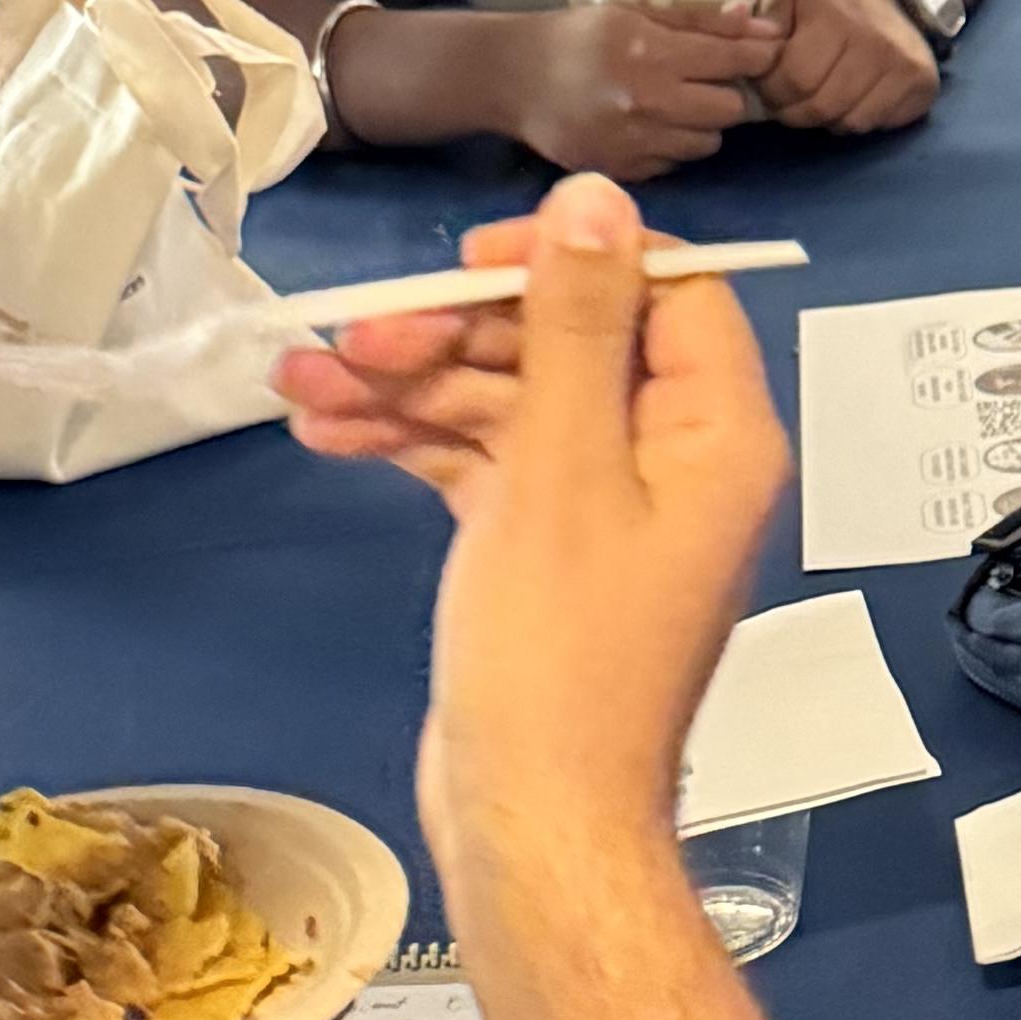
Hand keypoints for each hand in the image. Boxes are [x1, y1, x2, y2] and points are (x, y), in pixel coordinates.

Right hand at [278, 174, 789, 885]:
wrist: (531, 817)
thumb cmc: (560, 659)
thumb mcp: (561, 466)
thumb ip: (575, 326)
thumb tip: (595, 202)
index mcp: (718, 432)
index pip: (665, 290)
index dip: (566, 260)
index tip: (466, 265)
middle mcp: (677, 459)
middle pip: (569, 342)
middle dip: (454, 331)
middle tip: (352, 339)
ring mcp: (611, 505)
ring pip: (512, 400)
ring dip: (409, 384)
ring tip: (302, 380)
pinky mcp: (548, 545)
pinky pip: (486, 461)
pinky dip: (414, 442)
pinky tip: (327, 429)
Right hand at [495, 0, 782, 181]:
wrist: (513, 77)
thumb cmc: (578, 35)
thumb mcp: (634, 13)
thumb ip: (700, 20)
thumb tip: (761, 25)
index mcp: (654, 53)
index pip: (736, 61)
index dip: (757, 57)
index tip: (759, 55)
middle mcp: (650, 102)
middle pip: (730, 110)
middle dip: (725, 94)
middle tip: (704, 83)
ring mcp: (636, 142)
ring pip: (706, 144)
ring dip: (700, 125)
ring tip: (675, 107)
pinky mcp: (622, 171)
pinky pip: (674, 165)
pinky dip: (670, 148)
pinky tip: (648, 128)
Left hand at [755, 0, 941, 135]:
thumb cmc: (835, 5)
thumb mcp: (795, 3)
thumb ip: (763, 27)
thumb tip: (736, 41)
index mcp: (835, 18)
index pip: (795, 78)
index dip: (774, 93)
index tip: (769, 90)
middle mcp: (874, 42)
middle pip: (822, 106)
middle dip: (795, 113)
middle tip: (789, 105)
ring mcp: (903, 66)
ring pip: (850, 121)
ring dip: (827, 121)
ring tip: (819, 104)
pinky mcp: (922, 85)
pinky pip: (878, 124)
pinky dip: (857, 121)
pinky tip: (850, 104)